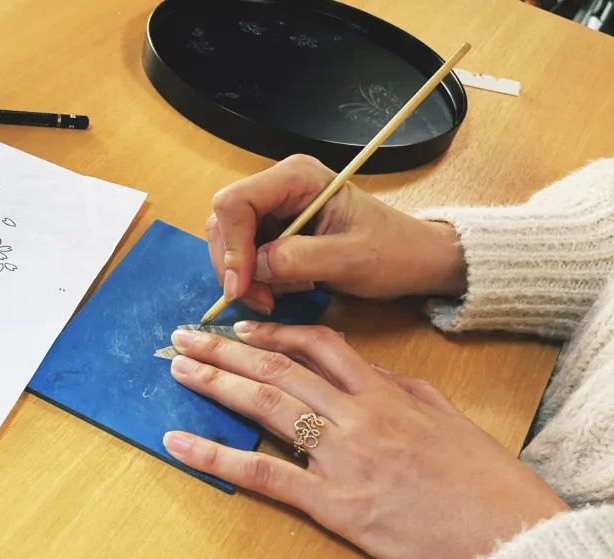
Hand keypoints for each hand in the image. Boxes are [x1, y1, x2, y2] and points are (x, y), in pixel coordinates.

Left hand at [162, 323, 567, 558]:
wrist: (509, 540)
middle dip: (226, 349)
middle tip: (184, 336)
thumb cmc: (487, 485)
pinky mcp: (333, 503)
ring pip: (266, 406)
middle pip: (279, 369)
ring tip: (178, 368)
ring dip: (215, 383)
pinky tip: (179, 443)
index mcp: (388, 394)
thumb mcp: (451, 421)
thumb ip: (405, 392)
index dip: (273, 333)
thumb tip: (368, 374)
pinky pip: (262, 474)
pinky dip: (214, 456)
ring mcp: (342, 457)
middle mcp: (358, 416)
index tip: (240, 328)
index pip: (320, 346)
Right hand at [208, 155, 465, 314]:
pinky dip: (254, 280)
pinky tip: (282, 291)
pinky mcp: (274, 231)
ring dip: (244, 277)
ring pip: (230, 242)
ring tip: (275, 298)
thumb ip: (298, 259)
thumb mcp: (350, 259)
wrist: (413, 259)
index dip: (232, 246)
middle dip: (234, 266)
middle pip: (225, 222)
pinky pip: (244, 256)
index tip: (242, 287)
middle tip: (259, 300)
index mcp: (298, 177)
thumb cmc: (392, 252)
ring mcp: (275, 209)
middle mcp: (279, 186)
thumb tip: (252, 268)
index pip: (235, 202)